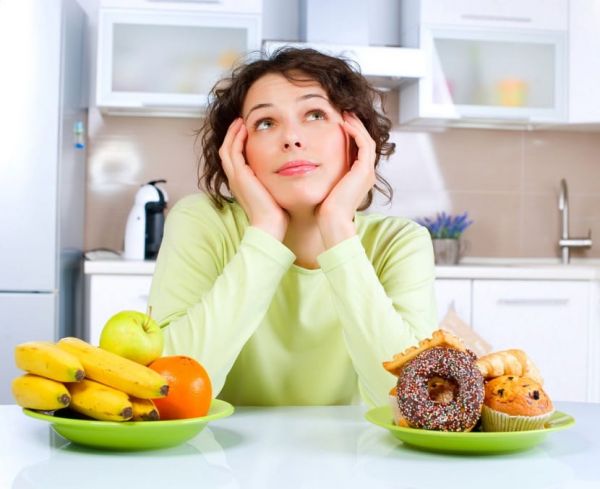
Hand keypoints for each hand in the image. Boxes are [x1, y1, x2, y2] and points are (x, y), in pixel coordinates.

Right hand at [219, 118, 288, 240]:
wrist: (270, 225)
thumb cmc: (276, 213)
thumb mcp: (273, 191)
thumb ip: (274, 181)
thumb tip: (288, 172)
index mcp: (241, 183)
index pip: (234, 158)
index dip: (238, 144)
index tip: (247, 132)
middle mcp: (235, 179)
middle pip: (227, 150)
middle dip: (233, 135)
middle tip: (241, 122)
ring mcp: (235, 177)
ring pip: (227, 148)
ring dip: (233, 133)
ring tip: (241, 121)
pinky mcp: (239, 175)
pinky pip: (233, 151)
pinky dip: (236, 138)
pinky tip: (245, 129)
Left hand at [317, 112, 376, 247]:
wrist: (329, 221)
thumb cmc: (321, 209)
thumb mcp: (322, 186)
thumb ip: (320, 174)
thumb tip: (304, 164)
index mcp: (358, 178)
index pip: (358, 150)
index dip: (350, 134)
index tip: (337, 122)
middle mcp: (366, 174)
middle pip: (365, 142)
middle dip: (355, 126)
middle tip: (344, 112)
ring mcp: (367, 173)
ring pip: (366, 140)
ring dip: (356, 125)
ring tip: (345, 113)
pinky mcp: (364, 171)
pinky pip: (363, 144)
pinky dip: (355, 132)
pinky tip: (343, 123)